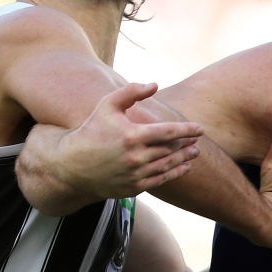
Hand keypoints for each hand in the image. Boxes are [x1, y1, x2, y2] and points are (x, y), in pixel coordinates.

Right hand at [19, 83, 203, 212]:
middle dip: (186, 144)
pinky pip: (160, 180)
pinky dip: (175, 173)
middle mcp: (136, 157)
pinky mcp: (133, 187)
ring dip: (184, 159)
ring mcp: (135, 174)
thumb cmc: (91, 130)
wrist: (72, 165)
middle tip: (198, 139)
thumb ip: (131, 92)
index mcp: (132, 135)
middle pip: (170, 149)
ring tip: (195, 152)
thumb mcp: (107, 105)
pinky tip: (184, 167)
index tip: (200, 129)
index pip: (168, 132)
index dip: (187, 130)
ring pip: (168, 165)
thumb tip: (155, 84)